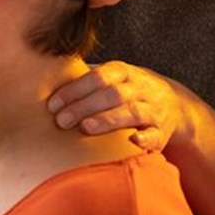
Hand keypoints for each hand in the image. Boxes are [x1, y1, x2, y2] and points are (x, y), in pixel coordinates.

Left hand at [46, 61, 188, 152]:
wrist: (174, 104)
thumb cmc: (126, 91)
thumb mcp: (111, 78)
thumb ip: (83, 81)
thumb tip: (40, 82)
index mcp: (123, 72)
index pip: (98, 77)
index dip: (75, 90)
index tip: (53, 105)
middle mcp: (140, 88)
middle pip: (113, 94)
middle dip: (85, 106)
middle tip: (62, 121)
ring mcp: (153, 109)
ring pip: (133, 112)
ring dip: (109, 120)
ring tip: (86, 128)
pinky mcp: (162, 131)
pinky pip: (155, 134)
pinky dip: (144, 139)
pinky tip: (131, 142)